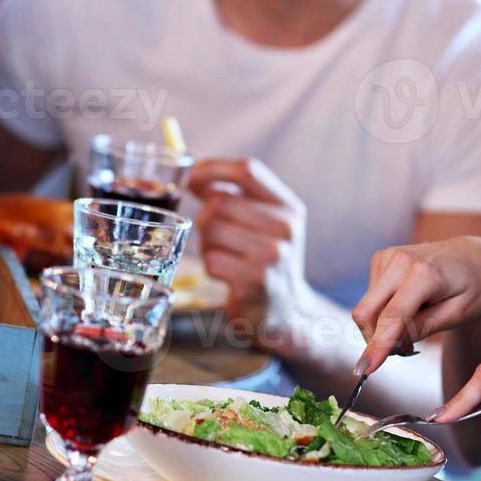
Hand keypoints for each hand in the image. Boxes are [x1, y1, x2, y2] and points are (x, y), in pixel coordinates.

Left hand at [188, 158, 310, 342]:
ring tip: (222, 253)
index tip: (192, 178)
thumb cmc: (265, 259)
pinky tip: (225, 272)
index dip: (212, 169)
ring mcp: (272, 256)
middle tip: (212, 234)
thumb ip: (236, 196)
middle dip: (205, 216)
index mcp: (289, 206)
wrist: (286, 311)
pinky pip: (212, 260)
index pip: (247, 169)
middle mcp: (286, 228)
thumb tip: (194, 175)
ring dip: (206, 243)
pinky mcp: (255, 282)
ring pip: (212, 230)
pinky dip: (210, 265)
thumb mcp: (266, 223)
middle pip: (220, 202)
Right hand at [351, 236, 480, 374]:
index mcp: (424, 273)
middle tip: (403, 351)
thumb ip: (422, 328)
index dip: (376, 346)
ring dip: (382, 325)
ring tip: (415, 324)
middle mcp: (400, 259)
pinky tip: (408, 307)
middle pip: (366, 312)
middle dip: (375, 339)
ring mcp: (388, 256)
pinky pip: (370, 296)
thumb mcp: (458, 314)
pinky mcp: (382, 258)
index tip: (363, 370)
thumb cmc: (475, 286)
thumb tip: (389, 345)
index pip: (391, 317)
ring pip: (366, 307)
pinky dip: (383, 311)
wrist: (478, 255)